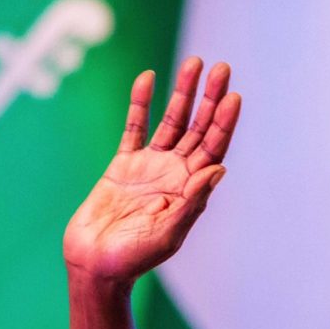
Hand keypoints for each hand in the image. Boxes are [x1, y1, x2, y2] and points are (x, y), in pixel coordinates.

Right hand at [63, 57, 241, 288]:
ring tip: (194, 63)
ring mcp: (150, 167)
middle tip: (222, 67)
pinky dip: (141, 103)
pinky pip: (134, 127)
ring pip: (172, 121)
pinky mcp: (123, 164)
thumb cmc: (135, 258)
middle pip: (199, 128)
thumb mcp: (168, 233)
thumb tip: (219, 170)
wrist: (96, 264)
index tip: (233, 97)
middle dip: (210, 99)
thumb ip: (192, 201)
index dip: (224, 123)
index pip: (214, 149)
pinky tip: (149, 78)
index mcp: (191, 191)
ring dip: (183, 93)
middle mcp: (176, 174)